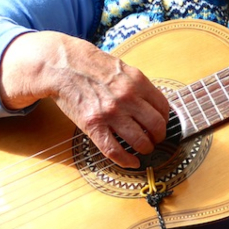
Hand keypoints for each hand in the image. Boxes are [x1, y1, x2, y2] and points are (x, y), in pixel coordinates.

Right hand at [0, 32, 169, 167]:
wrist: (63, 66)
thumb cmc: (93, 66)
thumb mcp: (123, 69)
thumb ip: (139, 86)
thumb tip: (154, 105)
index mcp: (138, 82)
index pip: (163, 108)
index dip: (165, 120)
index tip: (161, 124)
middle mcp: (127, 98)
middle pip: (156, 126)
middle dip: (159, 137)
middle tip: (155, 139)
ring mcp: (111, 113)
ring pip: (140, 141)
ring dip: (145, 148)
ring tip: (143, 148)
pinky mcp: (93, 125)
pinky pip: (114, 150)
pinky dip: (126, 161)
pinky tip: (132, 162)